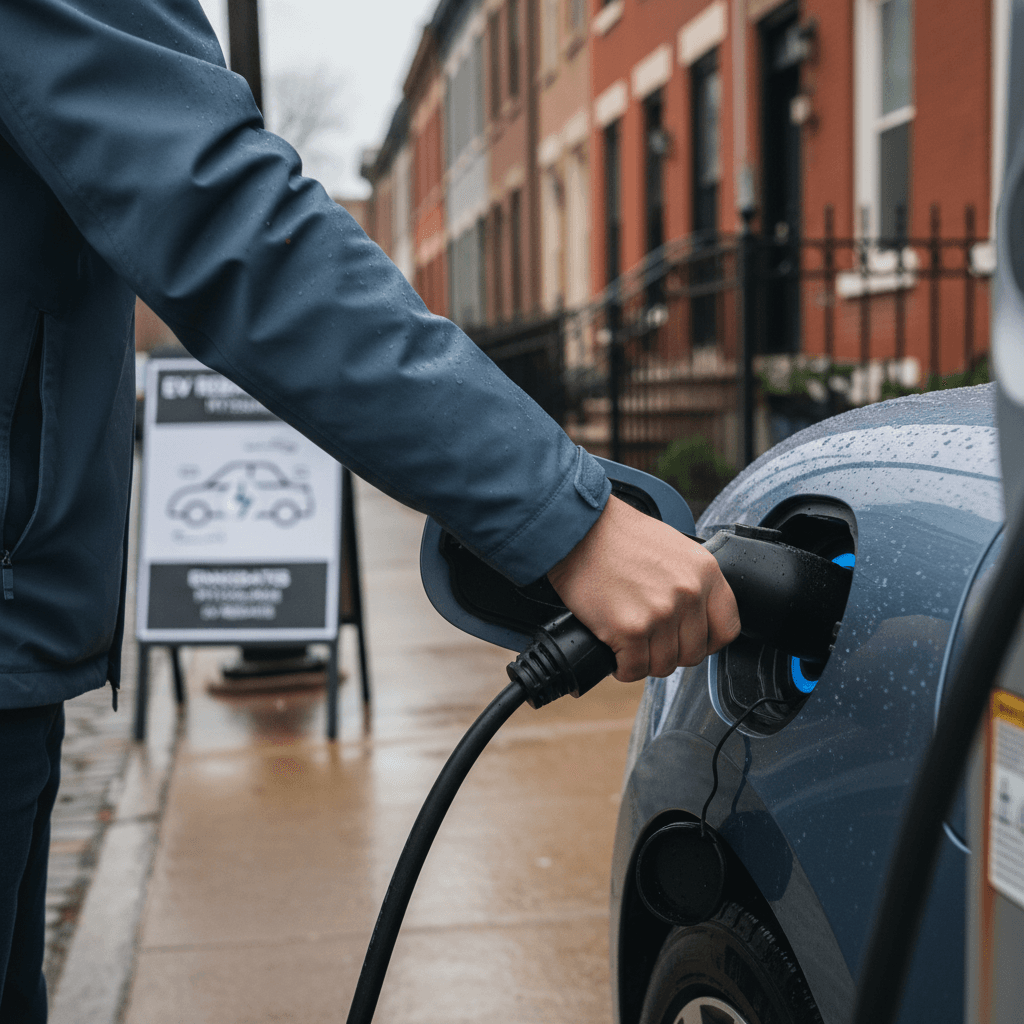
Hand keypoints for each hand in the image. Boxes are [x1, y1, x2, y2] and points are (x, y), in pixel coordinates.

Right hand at [546, 495, 740, 681]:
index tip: (686, 640)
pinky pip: (633, 669)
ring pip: (662, 666)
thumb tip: (694, 620)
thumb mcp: (675, 549)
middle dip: (668, 652)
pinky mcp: (629, 629)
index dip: (705, 642)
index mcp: (705, 572)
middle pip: (692, 653)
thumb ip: (692, 583)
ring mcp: (660, 614)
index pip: (726, 629)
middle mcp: (688, 594)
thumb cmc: (619, 536)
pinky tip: (614, 650)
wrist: (579, 530)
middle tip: (648, 639)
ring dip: (643, 660)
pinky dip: (622, 667)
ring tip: (628, 642)